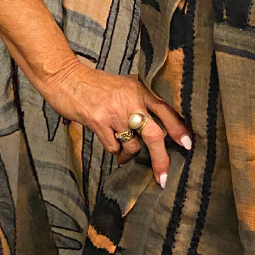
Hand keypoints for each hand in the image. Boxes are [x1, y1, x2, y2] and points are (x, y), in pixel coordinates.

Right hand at [39, 58, 191, 186]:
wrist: (67, 78)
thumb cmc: (96, 84)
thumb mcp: (124, 86)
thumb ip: (140, 101)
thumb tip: (155, 127)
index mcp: (141, 89)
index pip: (166, 110)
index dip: (179, 129)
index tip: (188, 145)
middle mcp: (131, 100)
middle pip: (155, 134)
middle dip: (161, 158)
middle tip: (163, 176)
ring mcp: (115, 112)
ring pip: (133, 145)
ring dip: (130, 155)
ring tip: (124, 155)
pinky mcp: (98, 122)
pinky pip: (114, 147)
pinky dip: (115, 152)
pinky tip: (113, 149)